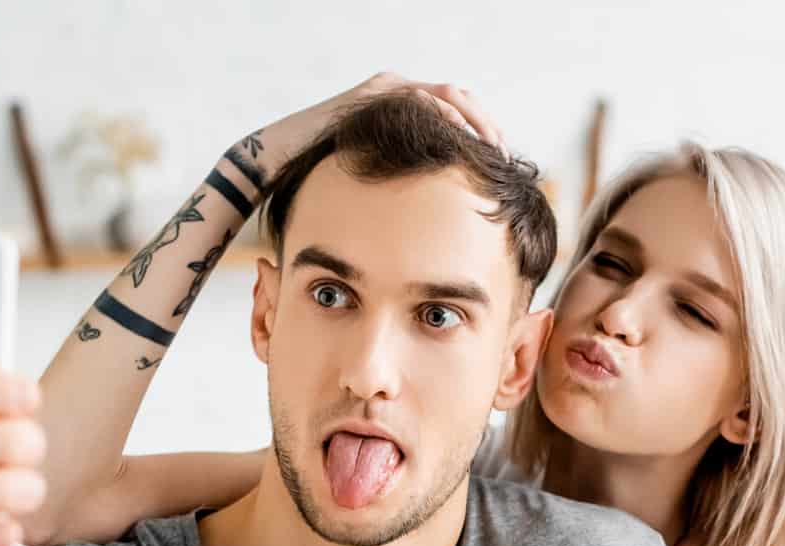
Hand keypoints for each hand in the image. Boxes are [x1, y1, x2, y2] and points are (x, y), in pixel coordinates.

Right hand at [248, 73, 505, 180]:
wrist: (280, 163)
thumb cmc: (327, 182)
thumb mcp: (380, 184)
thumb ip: (409, 186)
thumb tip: (442, 219)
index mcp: (404, 112)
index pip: (458, 115)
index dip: (485, 136)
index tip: (502, 166)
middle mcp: (399, 92)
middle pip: (461, 101)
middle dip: (487, 128)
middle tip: (503, 159)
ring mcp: (388, 88)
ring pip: (448, 95)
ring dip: (474, 122)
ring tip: (490, 152)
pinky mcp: (375, 92)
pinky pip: (421, 99)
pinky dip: (446, 118)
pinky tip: (462, 143)